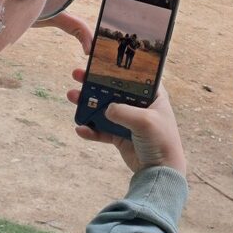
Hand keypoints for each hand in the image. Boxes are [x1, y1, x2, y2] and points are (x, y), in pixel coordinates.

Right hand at [66, 69, 185, 174]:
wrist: (160, 172)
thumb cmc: (161, 141)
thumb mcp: (144, 121)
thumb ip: (123, 111)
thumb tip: (106, 109)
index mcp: (152, 96)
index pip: (133, 76)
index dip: (116, 68)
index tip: (98, 60)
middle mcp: (140, 106)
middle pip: (113, 90)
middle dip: (94, 82)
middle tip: (77, 75)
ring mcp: (128, 121)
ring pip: (104, 108)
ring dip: (87, 103)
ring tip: (71, 96)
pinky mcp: (120, 137)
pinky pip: (101, 131)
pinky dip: (90, 130)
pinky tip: (80, 129)